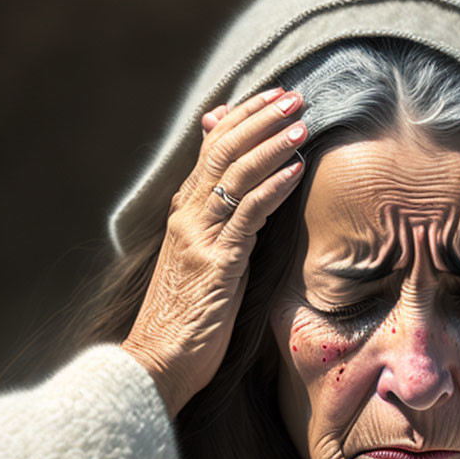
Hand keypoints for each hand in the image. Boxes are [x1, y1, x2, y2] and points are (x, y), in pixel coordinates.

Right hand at [121, 87, 306, 418]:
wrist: (157, 363)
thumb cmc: (188, 316)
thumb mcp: (207, 259)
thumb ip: (226, 223)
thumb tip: (252, 194)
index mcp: (185, 211)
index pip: (212, 146)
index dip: (244, 116)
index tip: (274, 96)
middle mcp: (188, 215)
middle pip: (223, 149)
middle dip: (261, 118)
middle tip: (296, 96)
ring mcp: (200, 237)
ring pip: (234, 174)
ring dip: (272, 144)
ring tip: (302, 123)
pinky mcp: (217, 263)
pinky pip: (247, 215)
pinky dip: (272, 187)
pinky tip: (296, 169)